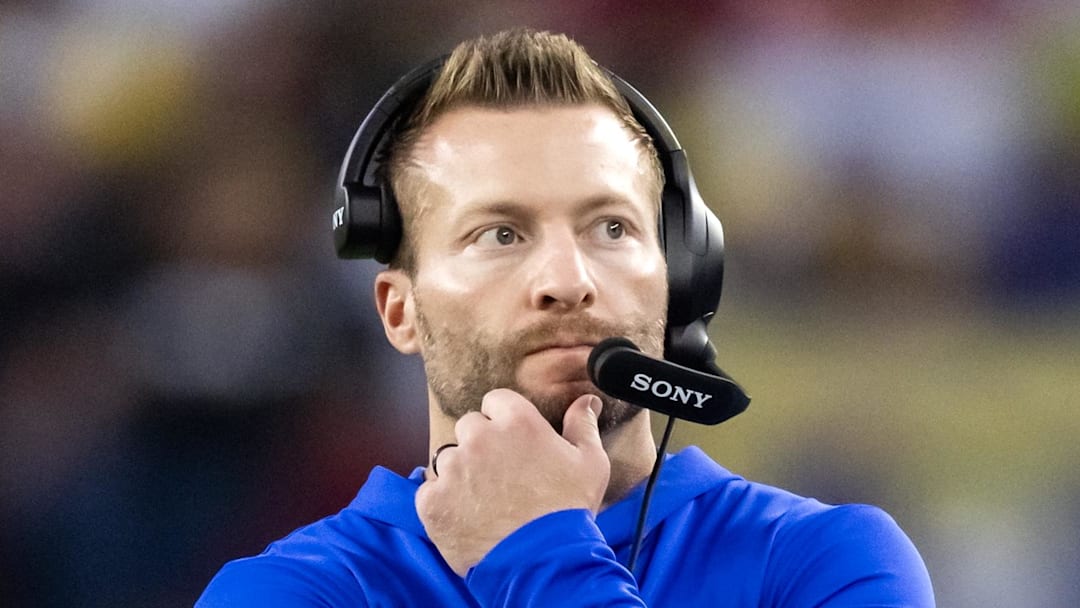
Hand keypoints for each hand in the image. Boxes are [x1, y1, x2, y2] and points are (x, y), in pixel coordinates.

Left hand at [415, 389, 609, 575]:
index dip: (503, 420)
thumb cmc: (568, 512)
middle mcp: (480, 438)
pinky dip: (443, 501)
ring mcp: (453, 469)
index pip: (495, 401)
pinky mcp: (433, 500)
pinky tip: (467, 516)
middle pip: (469, 427)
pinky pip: (430, 490)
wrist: (541, 563)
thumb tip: (586, 401)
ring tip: (484, 500)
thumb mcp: (590, 464)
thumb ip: (583, 425)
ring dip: (461, 472)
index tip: (512, 441)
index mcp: (517, 422)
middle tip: (500, 474)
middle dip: (481, 444)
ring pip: (448, 458)